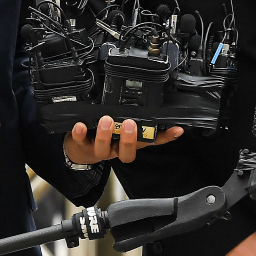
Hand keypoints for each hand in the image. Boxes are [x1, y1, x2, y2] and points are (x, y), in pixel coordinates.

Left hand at [64, 116, 183, 163]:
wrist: (79, 150)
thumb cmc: (104, 135)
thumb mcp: (122, 128)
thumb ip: (135, 118)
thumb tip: (154, 102)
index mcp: (129, 144)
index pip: (150, 142)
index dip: (164, 138)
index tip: (176, 129)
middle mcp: (116, 149)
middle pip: (127, 153)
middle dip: (129, 140)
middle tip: (129, 124)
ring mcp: (99, 149)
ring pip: (104, 149)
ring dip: (106, 135)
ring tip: (107, 120)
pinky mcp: (81, 146)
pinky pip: (80, 141)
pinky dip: (80, 133)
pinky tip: (81, 125)